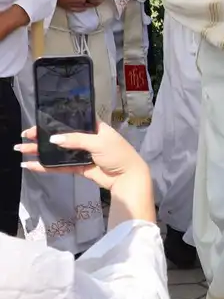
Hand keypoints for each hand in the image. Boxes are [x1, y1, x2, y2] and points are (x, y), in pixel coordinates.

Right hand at [15, 123, 144, 190]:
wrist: (127, 178)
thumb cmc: (117, 154)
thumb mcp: (99, 142)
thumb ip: (76, 140)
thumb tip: (53, 139)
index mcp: (95, 127)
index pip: (73, 120)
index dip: (56, 120)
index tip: (38, 122)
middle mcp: (87, 138)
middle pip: (62, 136)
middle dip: (44, 136)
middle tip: (25, 136)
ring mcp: (82, 153)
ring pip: (58, 151)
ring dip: (42, 151)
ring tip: (22, 149)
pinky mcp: (79, 167)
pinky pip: (60, 165)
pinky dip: (47, 166)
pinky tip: (32, 165)